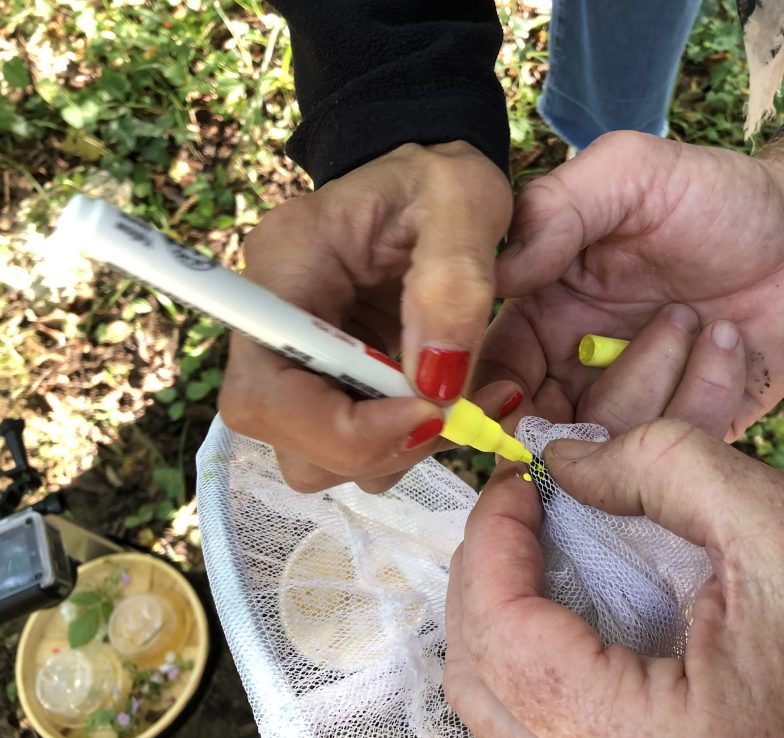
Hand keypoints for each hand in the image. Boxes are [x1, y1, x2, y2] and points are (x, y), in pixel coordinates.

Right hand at [218, 141, 512, 492]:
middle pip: (286, 436)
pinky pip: (356, 447)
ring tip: (458, 404)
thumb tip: (436, 383)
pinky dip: (408, 442)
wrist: (429, 185)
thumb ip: (452, 282)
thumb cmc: (440, 180)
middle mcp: (274, 327)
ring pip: (320, 456)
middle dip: (375, 446)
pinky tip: (450, 402)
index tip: (430, 411)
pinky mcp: (335, 386)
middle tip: (453, 415)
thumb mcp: (462, 200)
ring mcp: (300, 363)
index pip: (264, 389)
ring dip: (395, 450)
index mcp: (285, 270)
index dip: (340, 428)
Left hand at [444, 420, 783, 737]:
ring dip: (502, 618)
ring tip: (538, 549)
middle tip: (523, 508)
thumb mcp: (777, 530)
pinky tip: (568, 607)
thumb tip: (563, 458)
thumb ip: (660, 465)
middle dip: (488, 577)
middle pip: (481, 680)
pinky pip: (536, 732)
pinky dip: (533, 660)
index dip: (494, 541)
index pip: (504, 637)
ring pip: (499, 713)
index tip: (519, 479)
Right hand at [476, 127, 783, 439]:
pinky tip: (730, 342)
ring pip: (608, 441)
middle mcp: (580, 365)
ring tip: (697, 318)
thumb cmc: (721, 198)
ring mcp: (636, 405)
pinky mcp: (688, 433)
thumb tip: (495, 274)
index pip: (495, 364)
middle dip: (558, 419)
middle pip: (539, 423)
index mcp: (547, 307)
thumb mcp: (630, 173)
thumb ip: (554, 210)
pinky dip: (704, 393)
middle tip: (597, 385)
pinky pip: (675, 449)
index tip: (508, 397)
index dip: (490, 389)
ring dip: (653, 375)